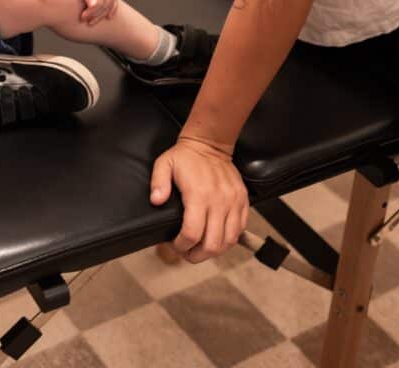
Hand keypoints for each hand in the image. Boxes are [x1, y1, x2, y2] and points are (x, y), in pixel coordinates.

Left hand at [61, 0, 118, 24]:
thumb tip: (93, 5)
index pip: (101, 2)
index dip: (92, 12)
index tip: (82, 18)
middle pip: (107, 4)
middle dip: (97, 15)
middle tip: (86, 22)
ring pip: (111, 2)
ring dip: (103, 13)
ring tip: (92, 21)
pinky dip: (110, 8)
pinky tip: (107, 16)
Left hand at [150, 135, 248, 261]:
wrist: (211, 143)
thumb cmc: (186, 156)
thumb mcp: (165, 164)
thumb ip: (158, 183)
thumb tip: (156, 200)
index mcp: (199, 194)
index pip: (192, 234)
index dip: (181, 246)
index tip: (175, 244)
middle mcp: (219, 201)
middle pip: (212, 245)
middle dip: (196, 255)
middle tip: (186, 252)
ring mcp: (233, 202)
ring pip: (228, 241)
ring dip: (214, 250)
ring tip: (200, 248)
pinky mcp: (242, 201)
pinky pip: (240, 229)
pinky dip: (229, 239)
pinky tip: (217, 237)